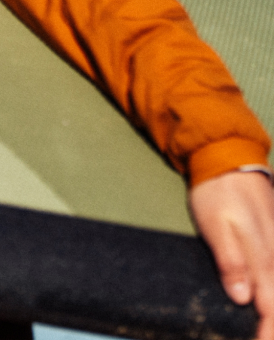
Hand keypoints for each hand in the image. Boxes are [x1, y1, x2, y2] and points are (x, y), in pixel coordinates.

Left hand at [192, 170, 273, 337]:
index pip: (270, 305)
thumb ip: (231, 262)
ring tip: (266, 328)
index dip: (268, 329)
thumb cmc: (216, 194)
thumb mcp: (215, 227)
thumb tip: (244, 298)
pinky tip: (269, 300)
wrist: (230, 161)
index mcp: (263, 257)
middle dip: (273, 325)